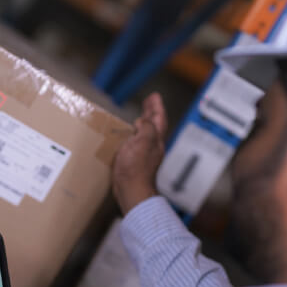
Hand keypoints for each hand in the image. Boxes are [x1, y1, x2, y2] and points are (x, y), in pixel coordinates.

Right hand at [113, 93, 167, 214]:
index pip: (159, 119)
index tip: (154, 96)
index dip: (156, 107)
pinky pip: (137, 143)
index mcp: (156, 139)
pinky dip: (135, 135)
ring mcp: (145, 154)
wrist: (132, 190)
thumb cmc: (137, 168)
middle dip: (151, 112)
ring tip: (139, 116)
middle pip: (154, 125)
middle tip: (148, 102)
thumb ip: (146, 128)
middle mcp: (153, 146)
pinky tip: (128, 137)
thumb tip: (142, 122)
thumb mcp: (143, 142)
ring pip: (147, 133)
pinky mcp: (136, 162)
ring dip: (144, 123)